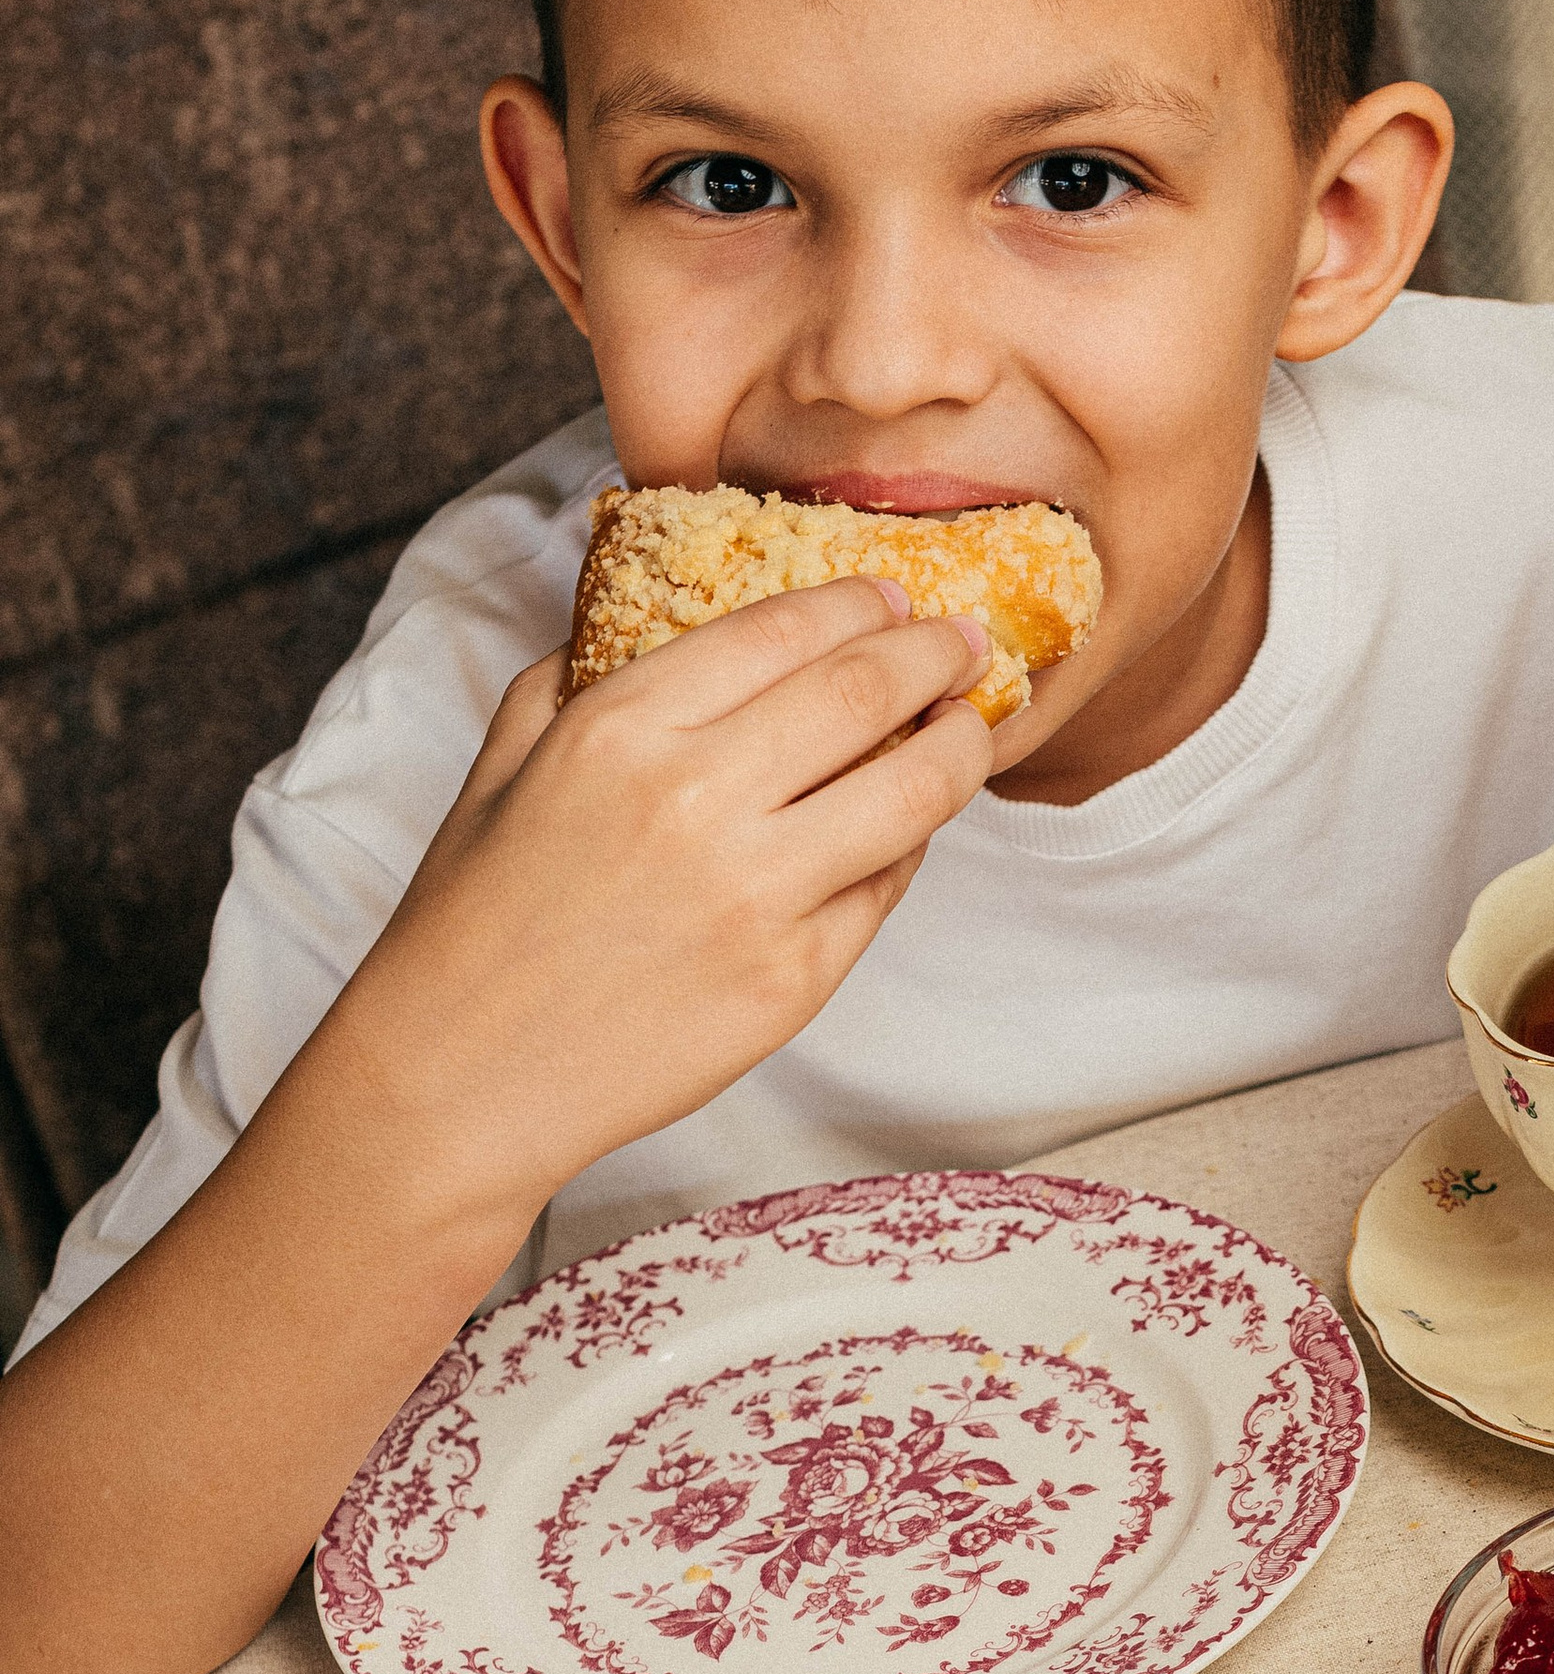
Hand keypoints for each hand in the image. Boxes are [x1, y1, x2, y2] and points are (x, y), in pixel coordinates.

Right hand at [318, 577, 994, 1233]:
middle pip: (865, 694)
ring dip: (959, 746)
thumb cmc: (475, 919)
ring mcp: (756, 896)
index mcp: (620, 729)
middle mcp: (697, 800)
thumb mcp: (503, 763)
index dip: (857, 605)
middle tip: (964, 643)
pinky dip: (907, 849)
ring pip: (910, 792)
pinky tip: (907, 828)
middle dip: (934, 654)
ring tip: (971, 725)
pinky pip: (883, 892)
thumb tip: (648, 608)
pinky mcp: (793, 981)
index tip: (892, 597)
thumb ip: (578, 674)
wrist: (462, 1077)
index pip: (780, 632)